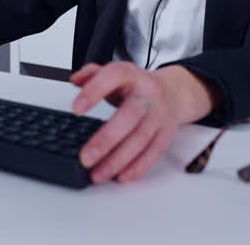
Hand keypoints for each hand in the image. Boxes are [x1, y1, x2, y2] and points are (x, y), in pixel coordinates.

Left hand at [69, 62, 213, 183]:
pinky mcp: (167, 133)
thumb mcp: (116, 74)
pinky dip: (137, 167)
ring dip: (118, 160)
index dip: (94, 91)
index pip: (114, 76)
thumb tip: (76, 79)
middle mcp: (149, 94)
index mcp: (132, 75)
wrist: (173, 92)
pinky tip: (120, 176)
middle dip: (106, 140)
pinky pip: (154, 153)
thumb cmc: (138, 87)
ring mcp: (160, 115)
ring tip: (98, 174)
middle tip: (86, 158)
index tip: (76, 109)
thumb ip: (92, 73)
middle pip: (130, 116)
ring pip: (141, 139)